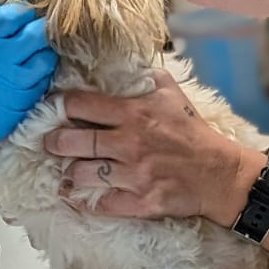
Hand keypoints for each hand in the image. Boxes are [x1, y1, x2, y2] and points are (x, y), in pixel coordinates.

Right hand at [0, 2, 56, 199]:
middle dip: (38, 30)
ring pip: (47, 59)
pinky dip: (40, 77)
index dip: (21, 13)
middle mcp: (4, 57)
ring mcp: (17, 82)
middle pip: (39, 32)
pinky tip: (29, 78)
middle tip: (31, 34)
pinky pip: (42, 84)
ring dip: (43, 54)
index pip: (17, 13)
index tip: (20, 17)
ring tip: (32, 57)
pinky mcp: (23, 104)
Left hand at [42, 70, 261, 221]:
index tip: (54, 109)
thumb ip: (144, 77)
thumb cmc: (192, 131)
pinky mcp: (140, 202)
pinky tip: (74, 196)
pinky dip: (83, 202)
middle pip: (74, 141)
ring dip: (69, 173)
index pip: (81, 104)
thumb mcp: (171, 93)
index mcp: (134, 113)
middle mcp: (129, 143)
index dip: (61, 106)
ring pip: (82, 174)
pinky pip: (101, 204)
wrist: (219, 173)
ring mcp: (134, 175)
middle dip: (54, 142)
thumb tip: (122, 64)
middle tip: (49, 142)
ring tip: (64, 170)